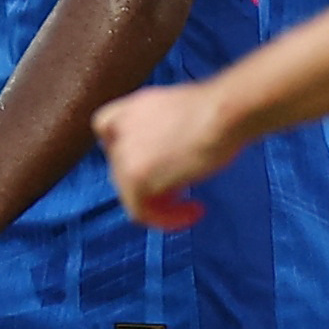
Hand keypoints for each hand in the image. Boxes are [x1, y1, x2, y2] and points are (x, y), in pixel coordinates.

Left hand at [92, 81, 237, 229]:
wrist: (222, 112)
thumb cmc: (215, 110)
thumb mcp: (174, 113)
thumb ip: (157, 132)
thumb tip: (163, 158)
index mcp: (126, 110)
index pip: (106, 133)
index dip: (128, 154)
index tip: (155, 165)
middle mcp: (118, 131)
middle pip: (121, 169)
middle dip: (151, 184)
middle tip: (183, 190)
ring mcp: (123, 154)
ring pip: (130, 194)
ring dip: (161, 205)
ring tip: (192, 205)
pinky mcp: (136, 178)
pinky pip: (141, 212)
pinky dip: (167, 219)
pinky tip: (194, 211)